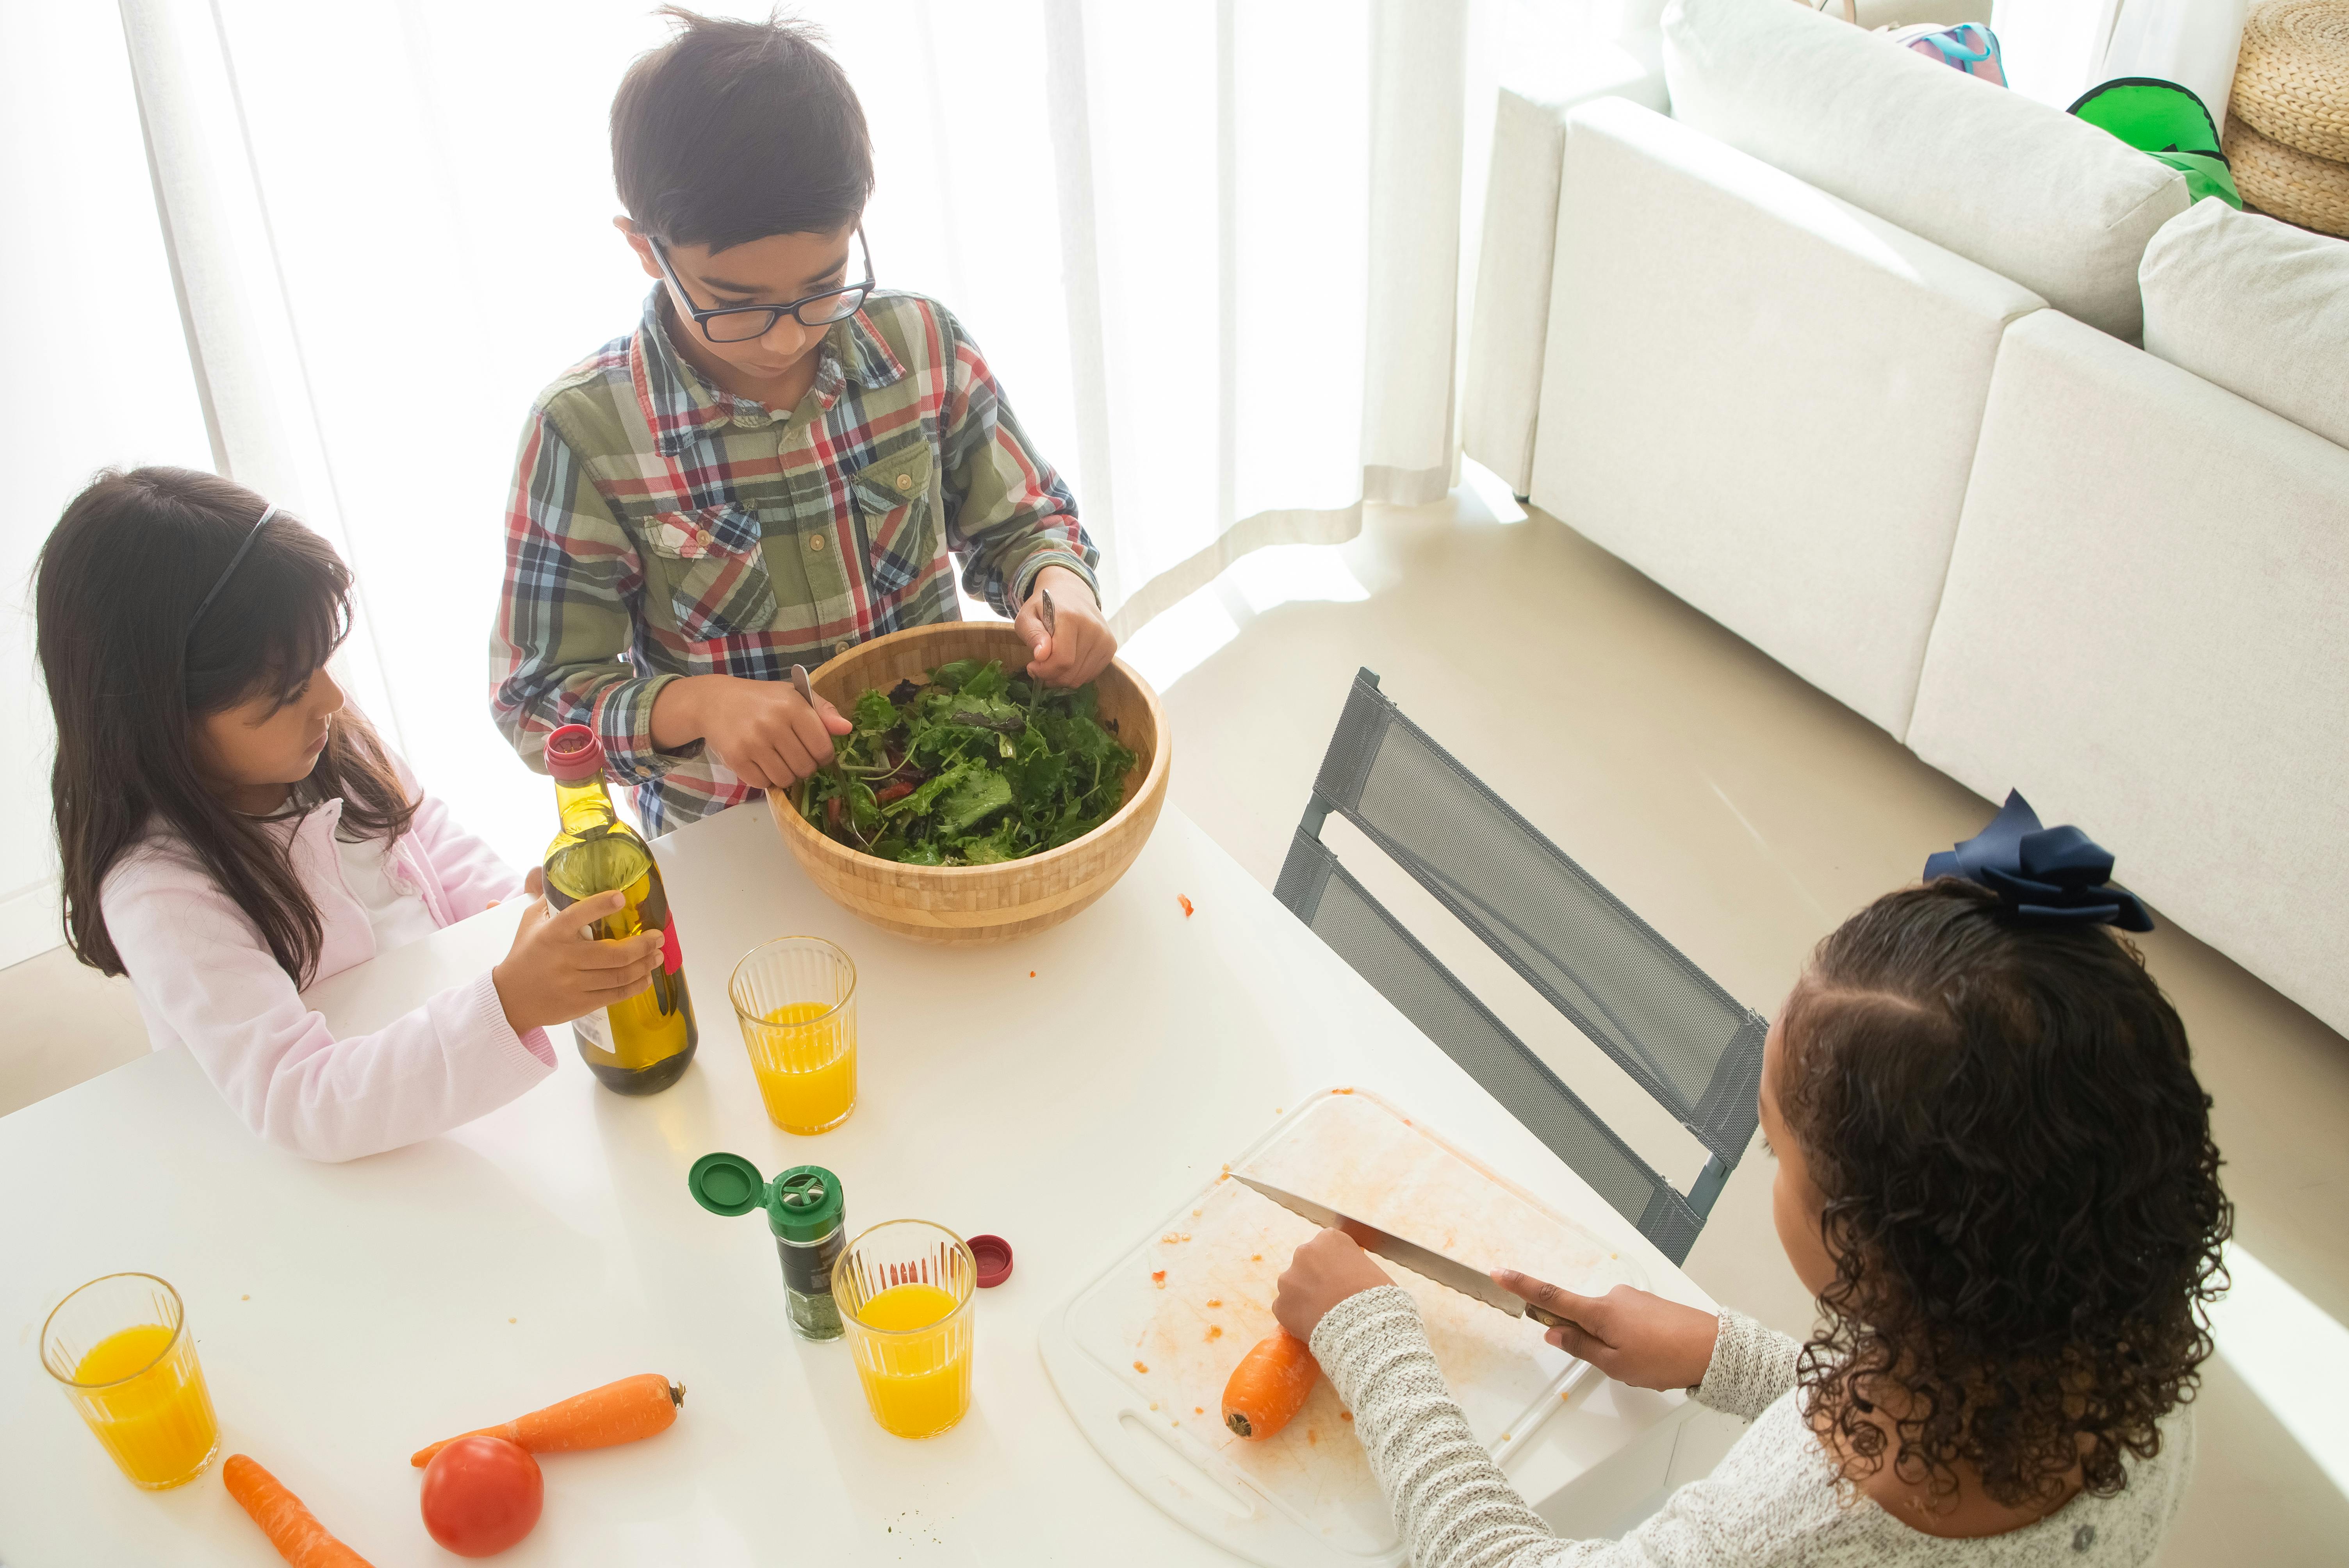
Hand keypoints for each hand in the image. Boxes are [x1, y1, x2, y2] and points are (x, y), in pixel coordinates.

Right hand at [491, 873, 667, 1034]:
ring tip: (657, 955)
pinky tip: (646, 977)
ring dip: (645, 965)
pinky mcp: (580, 1004)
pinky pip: (615, 995)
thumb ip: (545, 899)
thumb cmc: (525, 955)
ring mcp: (573, 984)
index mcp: (552, 934)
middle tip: (657, 937)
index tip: (621, 897)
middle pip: (613, 953)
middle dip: (643, 945)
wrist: (510, 999)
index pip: (577, 915)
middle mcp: (564, 959)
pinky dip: (636, 986)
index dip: (600, 905)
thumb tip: (550, 871)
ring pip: (619, 975)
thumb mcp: (530, 923)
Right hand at [649, 673, 852, 791]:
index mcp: (792, 706)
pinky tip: (760, 763)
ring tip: (777, 759)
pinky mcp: (736, 758)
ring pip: (786, 779)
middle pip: (806, 768)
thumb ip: (823, 711)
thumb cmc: (762, 700)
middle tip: (793, 755)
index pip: (823, 748)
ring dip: (786, 775)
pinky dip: (766, 779)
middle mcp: (773, 724)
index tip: (815, 752)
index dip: (823, 756)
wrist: (715, 701)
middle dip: (804, 767)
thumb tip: (847, 729)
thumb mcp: (794, 696)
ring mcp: (753, 743)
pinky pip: (763, 784)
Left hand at [1016, 565, 1114, 687]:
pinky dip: (1076, 674)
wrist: (1072, 593)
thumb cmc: (1045, 607)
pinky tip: (1069, 660)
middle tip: (1040, 666)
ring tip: (1053, 662)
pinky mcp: (1111, 647)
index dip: (1044, 671)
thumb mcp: (1027, 616)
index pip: (1062, 660)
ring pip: (1081, 678)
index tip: (1032, 666)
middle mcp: (1093, 628)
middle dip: (1051, 676)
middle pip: (1071, 673)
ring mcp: (1105, 638)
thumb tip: (1041, 655)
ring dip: (1063, 677)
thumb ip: (1032, 635)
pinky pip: (1090, 675)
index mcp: (1071, 618)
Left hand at [1273, 1229, 1395, 1341]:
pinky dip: (1297, 1317)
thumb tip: (1347, 1276)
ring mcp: (1288, 1279)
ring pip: (1294, 1287)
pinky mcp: (1280, 1305)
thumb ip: (1351, 1266)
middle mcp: (1304, 1253)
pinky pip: (1286, 1309)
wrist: (1364, 1326)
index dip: (1335, 1266)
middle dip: (1316, 1279)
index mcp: (1329, 1239)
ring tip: (1323, 1315)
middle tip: (1332, 1298)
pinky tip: (1313, 1325)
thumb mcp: (1370, 1269)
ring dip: (1304, 1297)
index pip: (1327, 1247)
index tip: (1342, 1279)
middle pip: (1307, 1265)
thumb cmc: (1375, 1296)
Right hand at [1494, 1271, 1720, 1390]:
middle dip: (1583, 1337)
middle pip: (1580, 1314)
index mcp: (1600, 1312)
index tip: (1499, 1273)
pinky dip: (1627, 1338)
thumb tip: (1554, 1333)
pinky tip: (1649, 1356)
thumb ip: (1581, 1348)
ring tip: (1642, 1365)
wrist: (1714, 1349)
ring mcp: (1632, 1298)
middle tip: (1610, 1363)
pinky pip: (1624, 1320)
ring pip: (1605, 1321)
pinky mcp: (1648, 1304)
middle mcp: (1613, 1297)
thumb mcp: (1616, 1365)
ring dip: (1610, 1342)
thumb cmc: (1665, 1359)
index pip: (1551, 1296)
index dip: (1522, 1286)